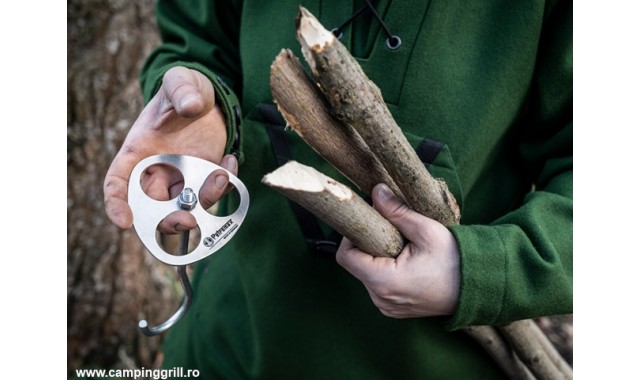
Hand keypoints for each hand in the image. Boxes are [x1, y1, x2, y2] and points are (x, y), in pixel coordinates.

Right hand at [104, 66, 233, 232]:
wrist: (209, 96)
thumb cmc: (184, 89)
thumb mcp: (180, 81)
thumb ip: (181, 89)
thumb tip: (190, 106)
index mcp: (138, 152)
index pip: (117, 182)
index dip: (116, 204)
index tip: (124, 221)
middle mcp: (157, 171)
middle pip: (153, 210)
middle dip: (168, 221)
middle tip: (189, 220)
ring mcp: (183, 178)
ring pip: (186, 207)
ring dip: (203, 202)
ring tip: (221, 175)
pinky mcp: (206, 178)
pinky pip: (213, 193)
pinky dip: (224, 186)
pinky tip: (230, 161)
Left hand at [336, 183, 460, 317]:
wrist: (478, 288)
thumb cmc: (455, 260)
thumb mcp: (426, 230)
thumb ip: (397, 211)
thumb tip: (376, 191)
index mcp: (385, 282)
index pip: (345, 256)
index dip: (351, 236)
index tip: (369, 222)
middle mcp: (381, 299)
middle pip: (356, 264)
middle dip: (368, 244)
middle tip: (391, 232)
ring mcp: (386, 307)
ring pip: (366, 274)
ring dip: (377, 258)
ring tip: (402, 249)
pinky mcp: (393, 309)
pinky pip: (377, 286)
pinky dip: (385, 272)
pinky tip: (405, 263)